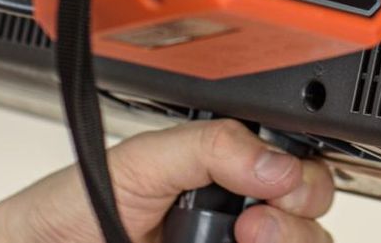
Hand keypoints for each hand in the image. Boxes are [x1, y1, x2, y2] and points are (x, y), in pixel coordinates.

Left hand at [0, 120, 334, 242]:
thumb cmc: (72, 207)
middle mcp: (233, 225)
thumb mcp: (146, 159)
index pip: (299, 179)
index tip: (282, 187)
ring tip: (242, 239)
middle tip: (254, 222)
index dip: (304, 183)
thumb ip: (214, 146)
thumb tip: (276, 164)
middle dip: (296, 219)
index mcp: (226, 179)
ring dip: (285, 241)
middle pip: (308, 226)